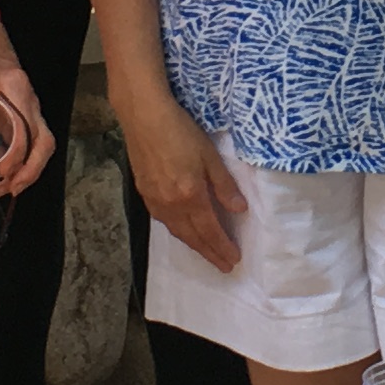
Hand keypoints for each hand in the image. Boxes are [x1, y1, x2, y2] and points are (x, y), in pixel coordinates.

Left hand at [0, 54, 54, 197]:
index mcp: (17, 90)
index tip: (0, 172)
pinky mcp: (28, 118)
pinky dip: (24, 162)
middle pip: (45, 142)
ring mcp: (33, 111)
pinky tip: (2, 172)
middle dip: (30, 171)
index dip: (16, 155)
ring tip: (6, 189)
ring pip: (44, 145)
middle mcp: (31, 102)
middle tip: (8, 189)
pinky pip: (36, 144)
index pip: (25, 128)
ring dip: (30, 171)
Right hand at [121, 90, 248, 273]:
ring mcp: (155, 200)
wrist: (144, 117)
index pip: (210, 230)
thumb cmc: (181, 132)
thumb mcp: (210, 156)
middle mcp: (171, 204)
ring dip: (193, 245)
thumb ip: (224, 186)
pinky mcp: (144, 193)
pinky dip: (177, 231)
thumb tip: (240, 210)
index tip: (234, 260)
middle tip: (223, 267)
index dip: (222, 247)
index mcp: (190, 196)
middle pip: (192, 237)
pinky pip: (163, 221)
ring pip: (176, 231)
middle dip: (209, 253)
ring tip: (206, 252)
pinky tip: (182, 230)